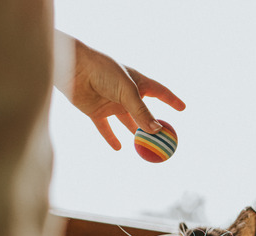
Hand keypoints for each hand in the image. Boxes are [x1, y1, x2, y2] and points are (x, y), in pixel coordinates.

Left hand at [53, 30, 185, 149]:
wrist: (73, 67)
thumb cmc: (103, 71)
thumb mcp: (127, 91)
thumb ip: (142, 112)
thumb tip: (157, 131)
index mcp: (137, 82)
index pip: (159, 92)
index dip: (171, 100)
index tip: (182, 108)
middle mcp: (125, 94)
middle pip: (144, 112)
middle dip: (153, 124)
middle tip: (164, 137)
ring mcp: (111, 103)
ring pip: (127, 122)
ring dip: (135, 132)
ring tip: (144, 145)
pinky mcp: (95, 111)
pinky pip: (105, 128)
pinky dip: (111, 138)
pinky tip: (119, 148)